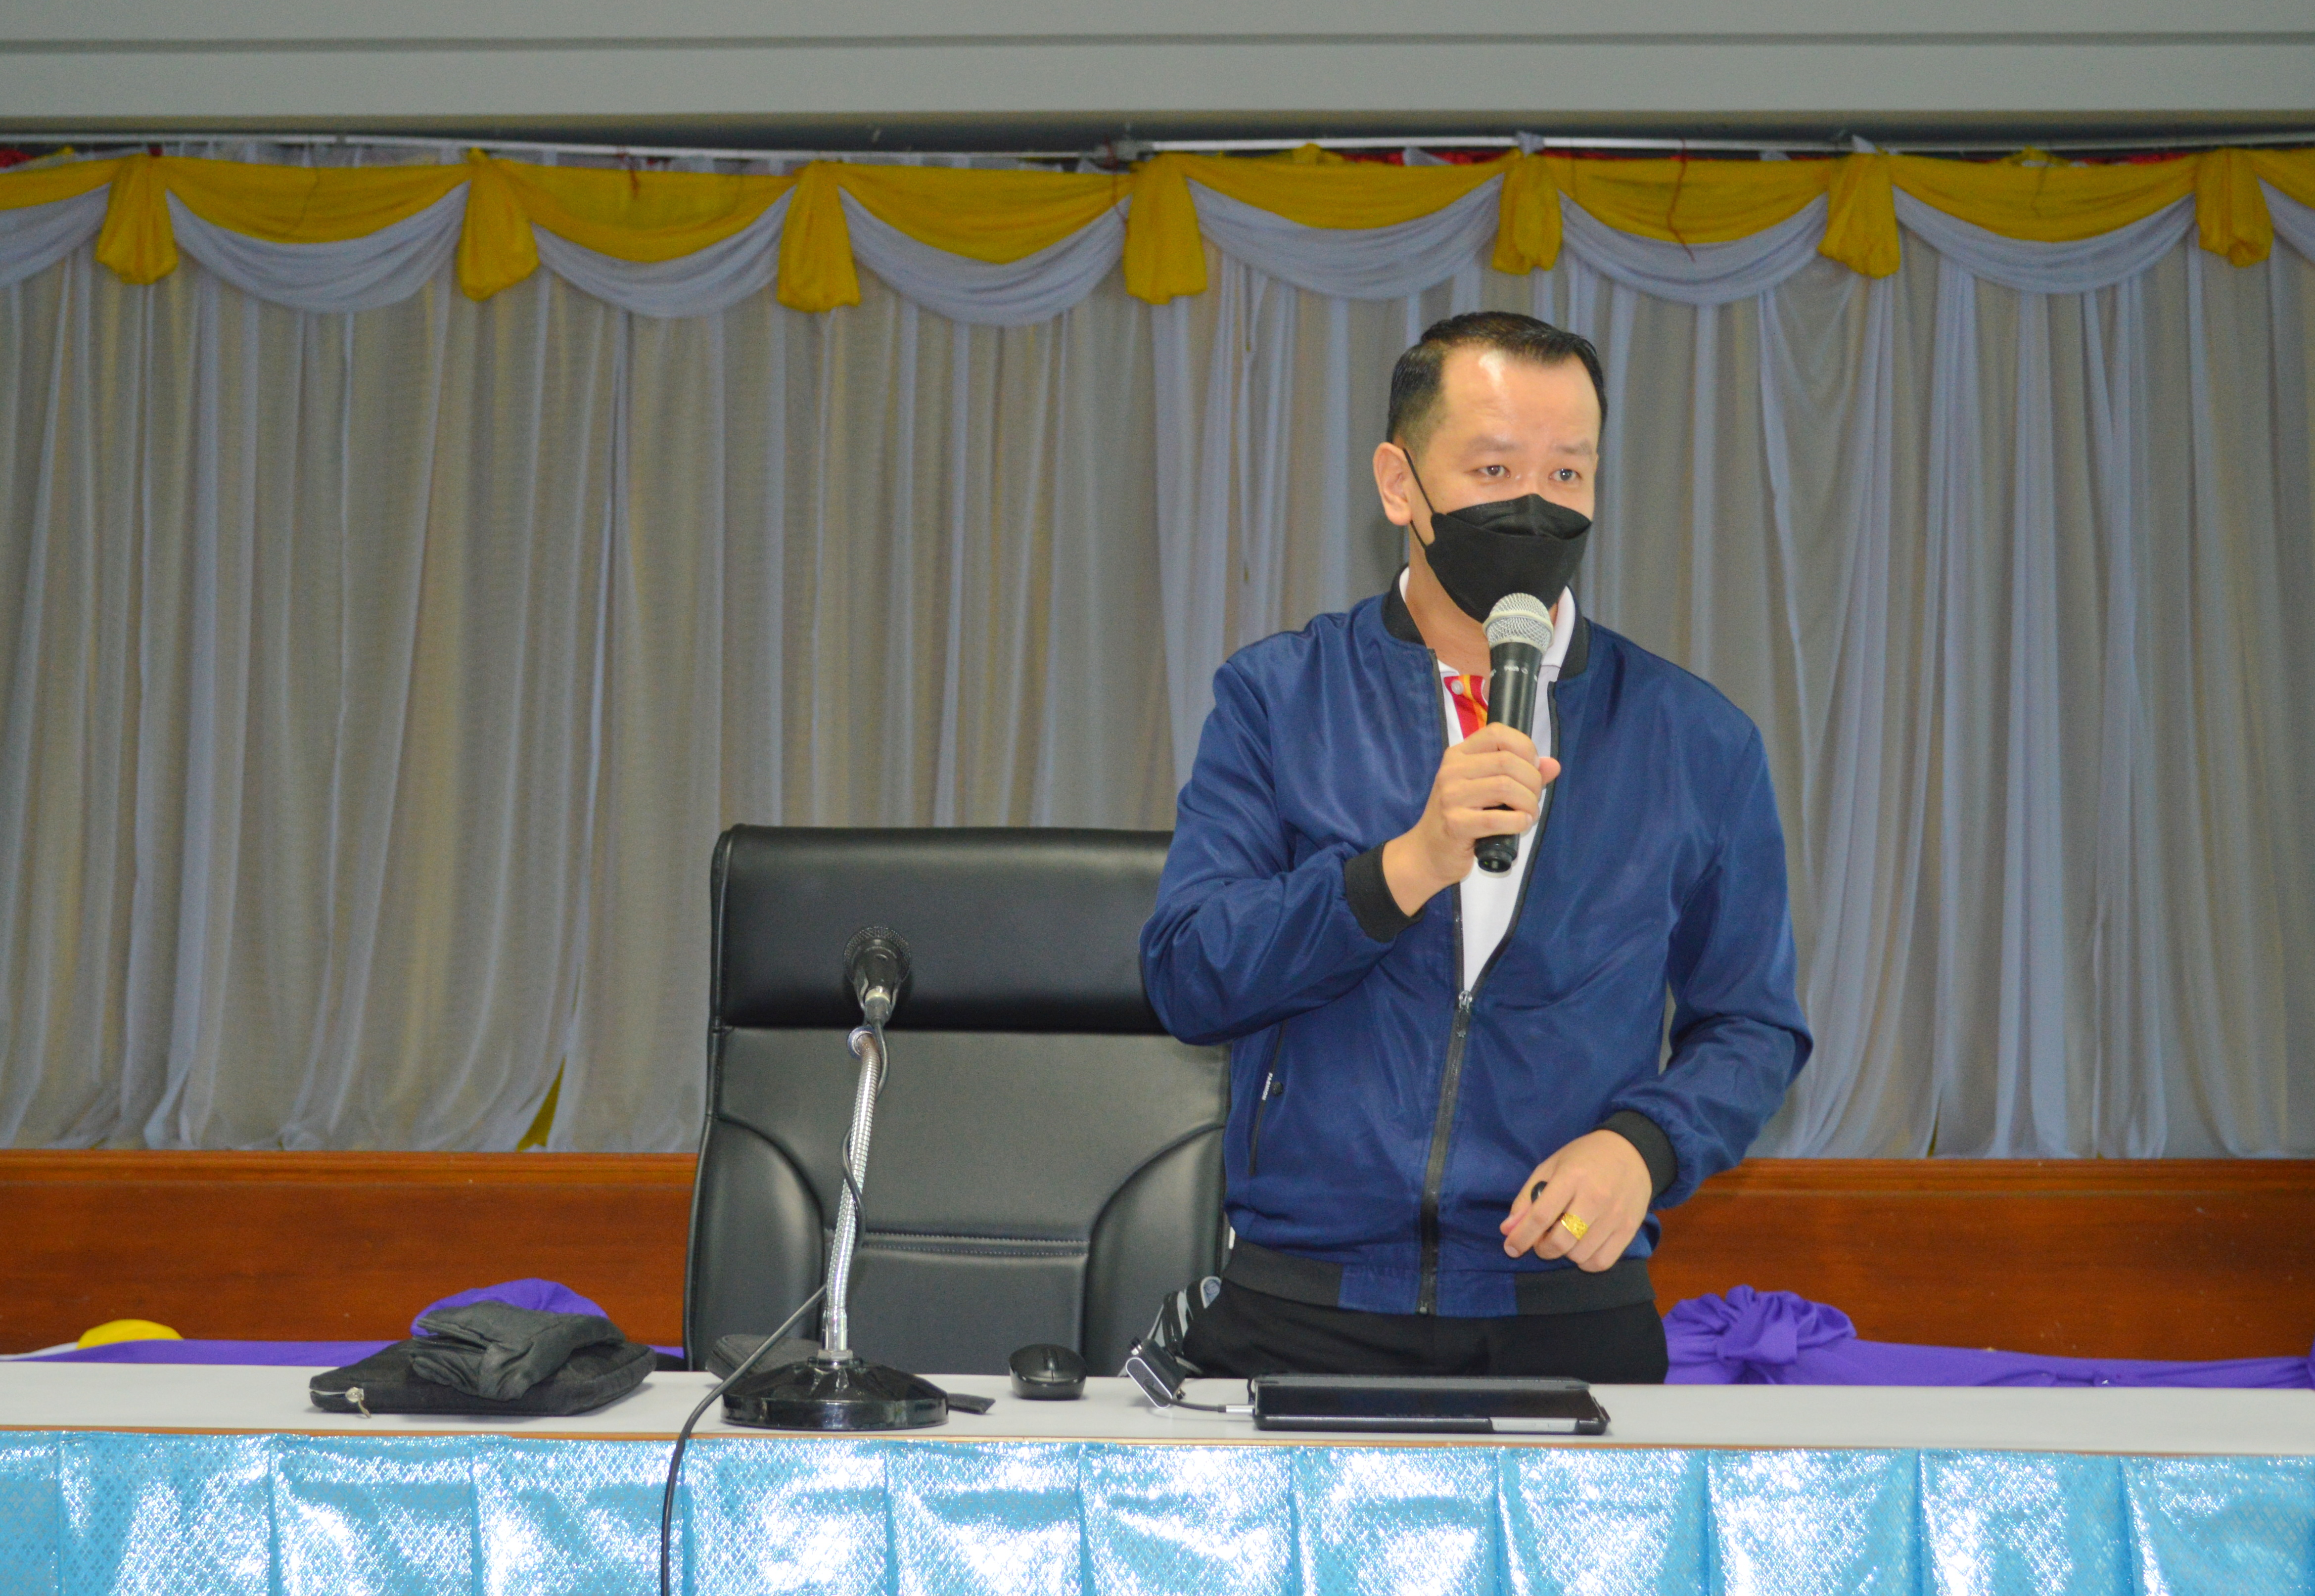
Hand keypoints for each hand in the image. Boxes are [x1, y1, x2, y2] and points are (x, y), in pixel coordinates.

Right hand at [1380, 723, 1559, 915]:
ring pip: (1506, 787)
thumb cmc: (1461, 818)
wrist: (1428, 852)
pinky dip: (1518, 822)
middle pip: (1508, 761)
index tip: (1533, 769)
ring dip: (1529, 804)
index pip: (1498, 733)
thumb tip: (1553, 765)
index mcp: (1459, 755)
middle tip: (1532, 801)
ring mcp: (1451, 796)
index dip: (1525, 748)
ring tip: (1528, 815)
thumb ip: (1520, 774)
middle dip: (1533, 782)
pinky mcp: (1455, 823)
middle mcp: (1452, 770)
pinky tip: (1520, 825)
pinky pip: (1498, 819)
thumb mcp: (1487, 790)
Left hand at [1500, 1130, 1650, 1271]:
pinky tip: (1582, 1247)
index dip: (1522, 1237)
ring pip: (1580, 1255)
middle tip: (1541, 1240)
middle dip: (1543, 1248)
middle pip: (1561, 1241)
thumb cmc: (1585, 1158)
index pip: (1541, 1216)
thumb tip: (1508, 1231)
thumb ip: (1527, 1198)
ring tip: (1565, 1237)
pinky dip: (1586, 1262)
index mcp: (1571, 1177)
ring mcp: (1615, 1215)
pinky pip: (1602, 1262)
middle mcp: (1596, 1197)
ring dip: (1565, 1253)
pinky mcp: (1630, 1229)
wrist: (1632, 1152)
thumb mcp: (1550, 1167)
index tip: (1511, 1248)